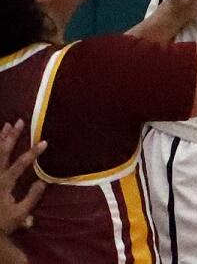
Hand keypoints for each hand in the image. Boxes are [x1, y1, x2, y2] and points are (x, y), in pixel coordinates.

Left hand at [0, 121, 43, 235]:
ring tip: (7, 125)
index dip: (32, 152)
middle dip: (12, 136)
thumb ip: (32, 197)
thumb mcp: (20, 214)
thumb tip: (44, 181)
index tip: (44, 142)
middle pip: (2, 152)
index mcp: (3, 184)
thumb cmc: (2, 223)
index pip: (20, 164)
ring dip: (1, 138)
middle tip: (20, 121)